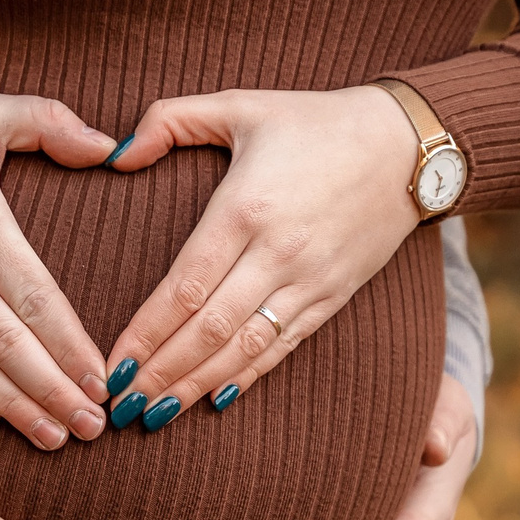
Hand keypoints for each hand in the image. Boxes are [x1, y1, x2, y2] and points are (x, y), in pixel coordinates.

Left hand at [100, 85, 418, 421]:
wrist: (406, 146)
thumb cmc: (314, 122)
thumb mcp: (239, 104)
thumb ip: (169, 120)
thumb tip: (114, 156)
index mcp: (245, 206)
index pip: (184, 285)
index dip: (146, 332)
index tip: (112, 364)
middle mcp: (278, 251)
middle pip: (208, 328)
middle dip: (160, 372)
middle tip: (120, 405)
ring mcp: (310, 279)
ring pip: (244, 347)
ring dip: (195, 386)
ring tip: (154, 415)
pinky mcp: (333, 296)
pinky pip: (284, 346)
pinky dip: (248, 376)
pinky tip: (215, 399)